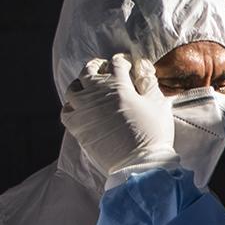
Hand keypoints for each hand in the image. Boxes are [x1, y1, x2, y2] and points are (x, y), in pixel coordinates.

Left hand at [61, 53, 174, 178]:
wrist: (139, 164)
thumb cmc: (153, 133)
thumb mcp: (158, 104)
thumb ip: (149, 82)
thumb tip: (143, 65)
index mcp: (117, 85)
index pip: (116, 63)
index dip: (123, 61)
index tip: (128, 64)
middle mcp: (95, 93)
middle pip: (89, 70)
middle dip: (98, 66)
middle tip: (105, 68)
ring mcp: (82, 109)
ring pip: (73, 88)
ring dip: (81, 83)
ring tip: (89, 85)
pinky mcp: (76, 126)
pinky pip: (66, 110)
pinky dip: (71, 106)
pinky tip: (79, 107)